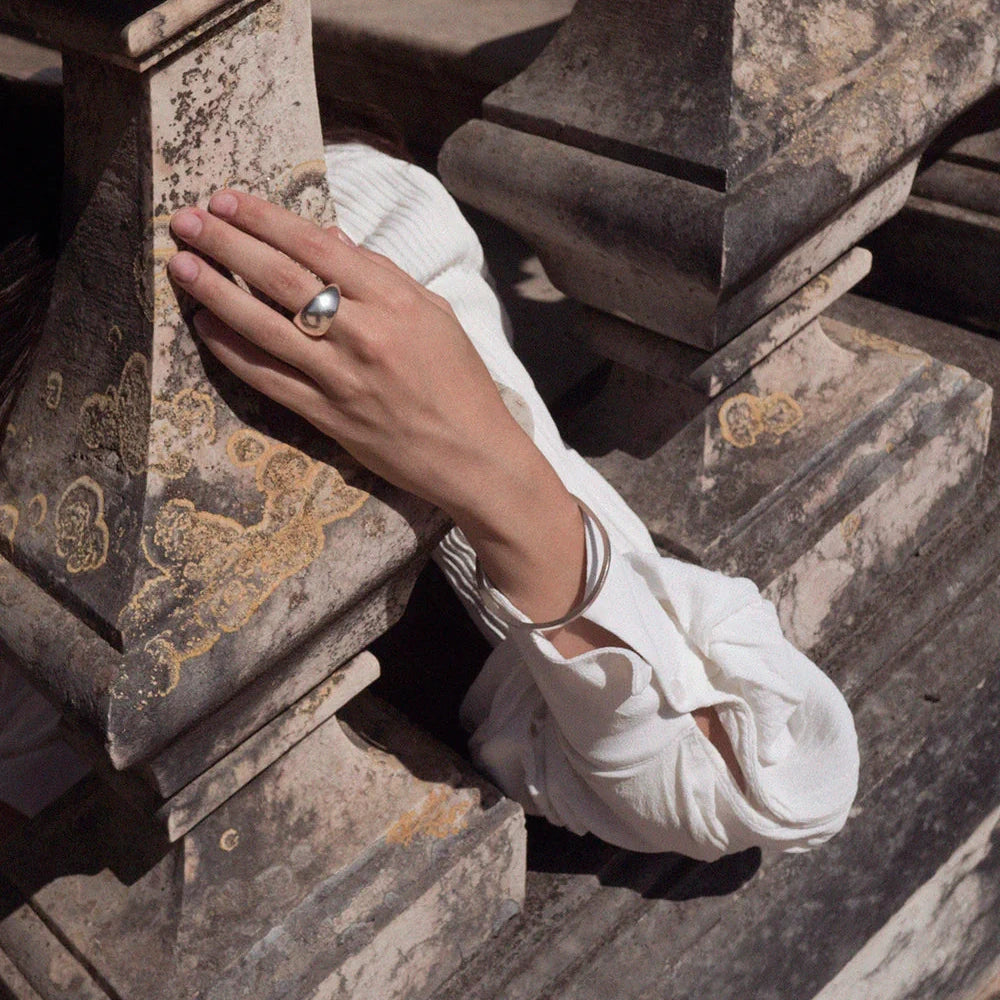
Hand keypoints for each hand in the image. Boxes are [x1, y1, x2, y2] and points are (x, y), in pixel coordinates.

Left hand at [166, 191, 744, 785]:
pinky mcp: (326, 416)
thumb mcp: (436, 316)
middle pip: (282, 277)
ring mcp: (341, 377)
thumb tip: (328, 243)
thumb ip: (382, 278)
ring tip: (180, 265)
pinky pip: (268, 377)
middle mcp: (365, 333)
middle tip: (186, 220)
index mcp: (397, 300)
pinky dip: (232, 350)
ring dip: (216, 291)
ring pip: (264, 325)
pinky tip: (205, 327)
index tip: (229, 201)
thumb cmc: (461, 384)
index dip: (268, 220)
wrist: (475, 456)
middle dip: (228, 243)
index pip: (319, 247)